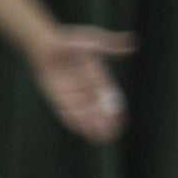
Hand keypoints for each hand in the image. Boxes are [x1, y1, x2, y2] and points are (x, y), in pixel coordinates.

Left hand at [30, 27, 136, 144]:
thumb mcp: (93, 42)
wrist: (44, 43)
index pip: (110, 98)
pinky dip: (72, 119)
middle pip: (98, 109)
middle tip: (111, 134)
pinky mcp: (57, 96)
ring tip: (98, 137)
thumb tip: (133, 42)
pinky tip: (79, 129)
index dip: (116, 111)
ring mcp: (72, 93)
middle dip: (104, 122)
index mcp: (98, 77)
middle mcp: (86, 88)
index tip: (121, 122)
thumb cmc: (70, 40)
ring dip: (90, 124)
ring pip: (83, 112)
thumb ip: (111, 45)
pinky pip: (65, 110)